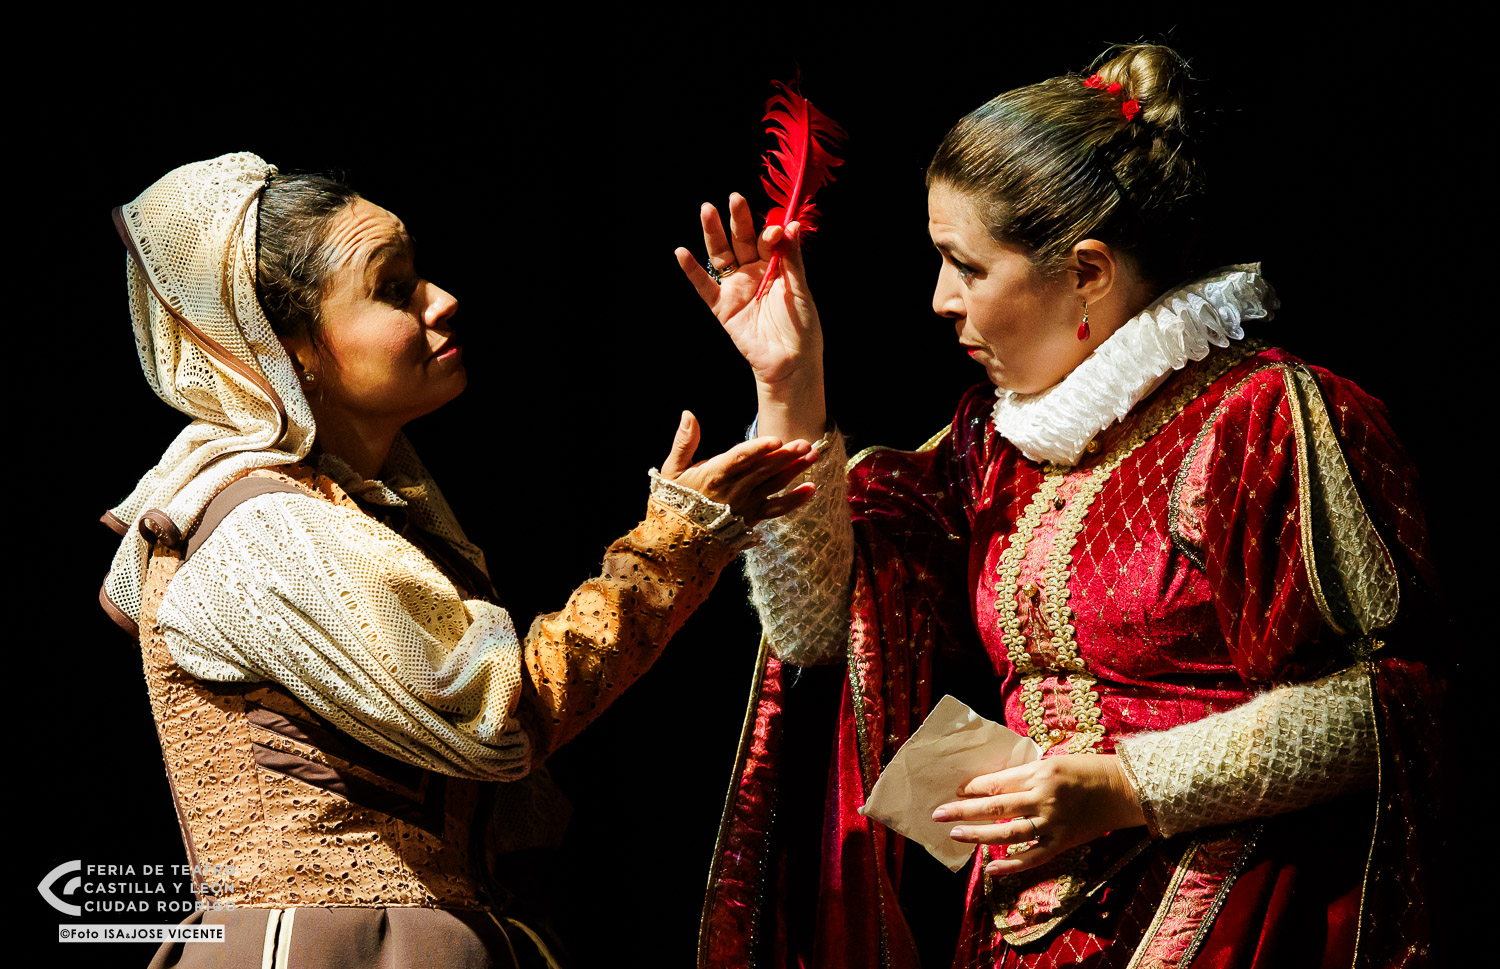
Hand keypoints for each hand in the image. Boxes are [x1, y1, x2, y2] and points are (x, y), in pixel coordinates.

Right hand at [659, 410, 820, 525]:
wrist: (679, 538)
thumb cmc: (675, 499)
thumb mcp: (672, 470)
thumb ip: (683, 442)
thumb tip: (688, 415)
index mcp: (713, 475)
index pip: (739, 459)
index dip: (758, 449)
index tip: (776, 440)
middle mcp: (733, 491)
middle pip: (763, 470)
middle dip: (785, 456)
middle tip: (805, 443)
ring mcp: (745, 505)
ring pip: (773, 486)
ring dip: (795, 471)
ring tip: (813, 456)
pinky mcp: (753, 517)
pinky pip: (777, 509)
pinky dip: (795, 500)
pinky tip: (811, 488)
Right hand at [674, 194, 825, 440]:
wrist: (791, 363)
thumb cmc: (802, 328)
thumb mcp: (800, 290)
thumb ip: (792, 259)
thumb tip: (792, 226)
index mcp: (775, 267)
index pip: (767, 240)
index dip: (769, 233)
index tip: (775, 231)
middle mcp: (753, 273)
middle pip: (742, 240)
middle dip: (738, 220)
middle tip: (735, 198)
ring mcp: (736, 289)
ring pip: (721, 256)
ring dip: (713, 233)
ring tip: (707, 210)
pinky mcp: (722, 308)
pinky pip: (704, 287)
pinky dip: (691, 271)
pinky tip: (681, 252)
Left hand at [930, 754, 1146, 875]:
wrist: (1124, 788)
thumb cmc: (1088, 770)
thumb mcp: (1054, 763)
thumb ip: (1025, 776)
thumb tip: (993, 787)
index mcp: (1039, 773)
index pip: (996, 783)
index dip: (972, 788)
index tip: (955, 791)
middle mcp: (1043, 797)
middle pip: (995, 807)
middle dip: (963, 810)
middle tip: (938, 814)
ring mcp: (1053, 822)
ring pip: (1008, 832)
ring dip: (978, 834)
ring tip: (955, 834)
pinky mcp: (1064, 842)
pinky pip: (1033, 857)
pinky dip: (1012, 864)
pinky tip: (991, 868)